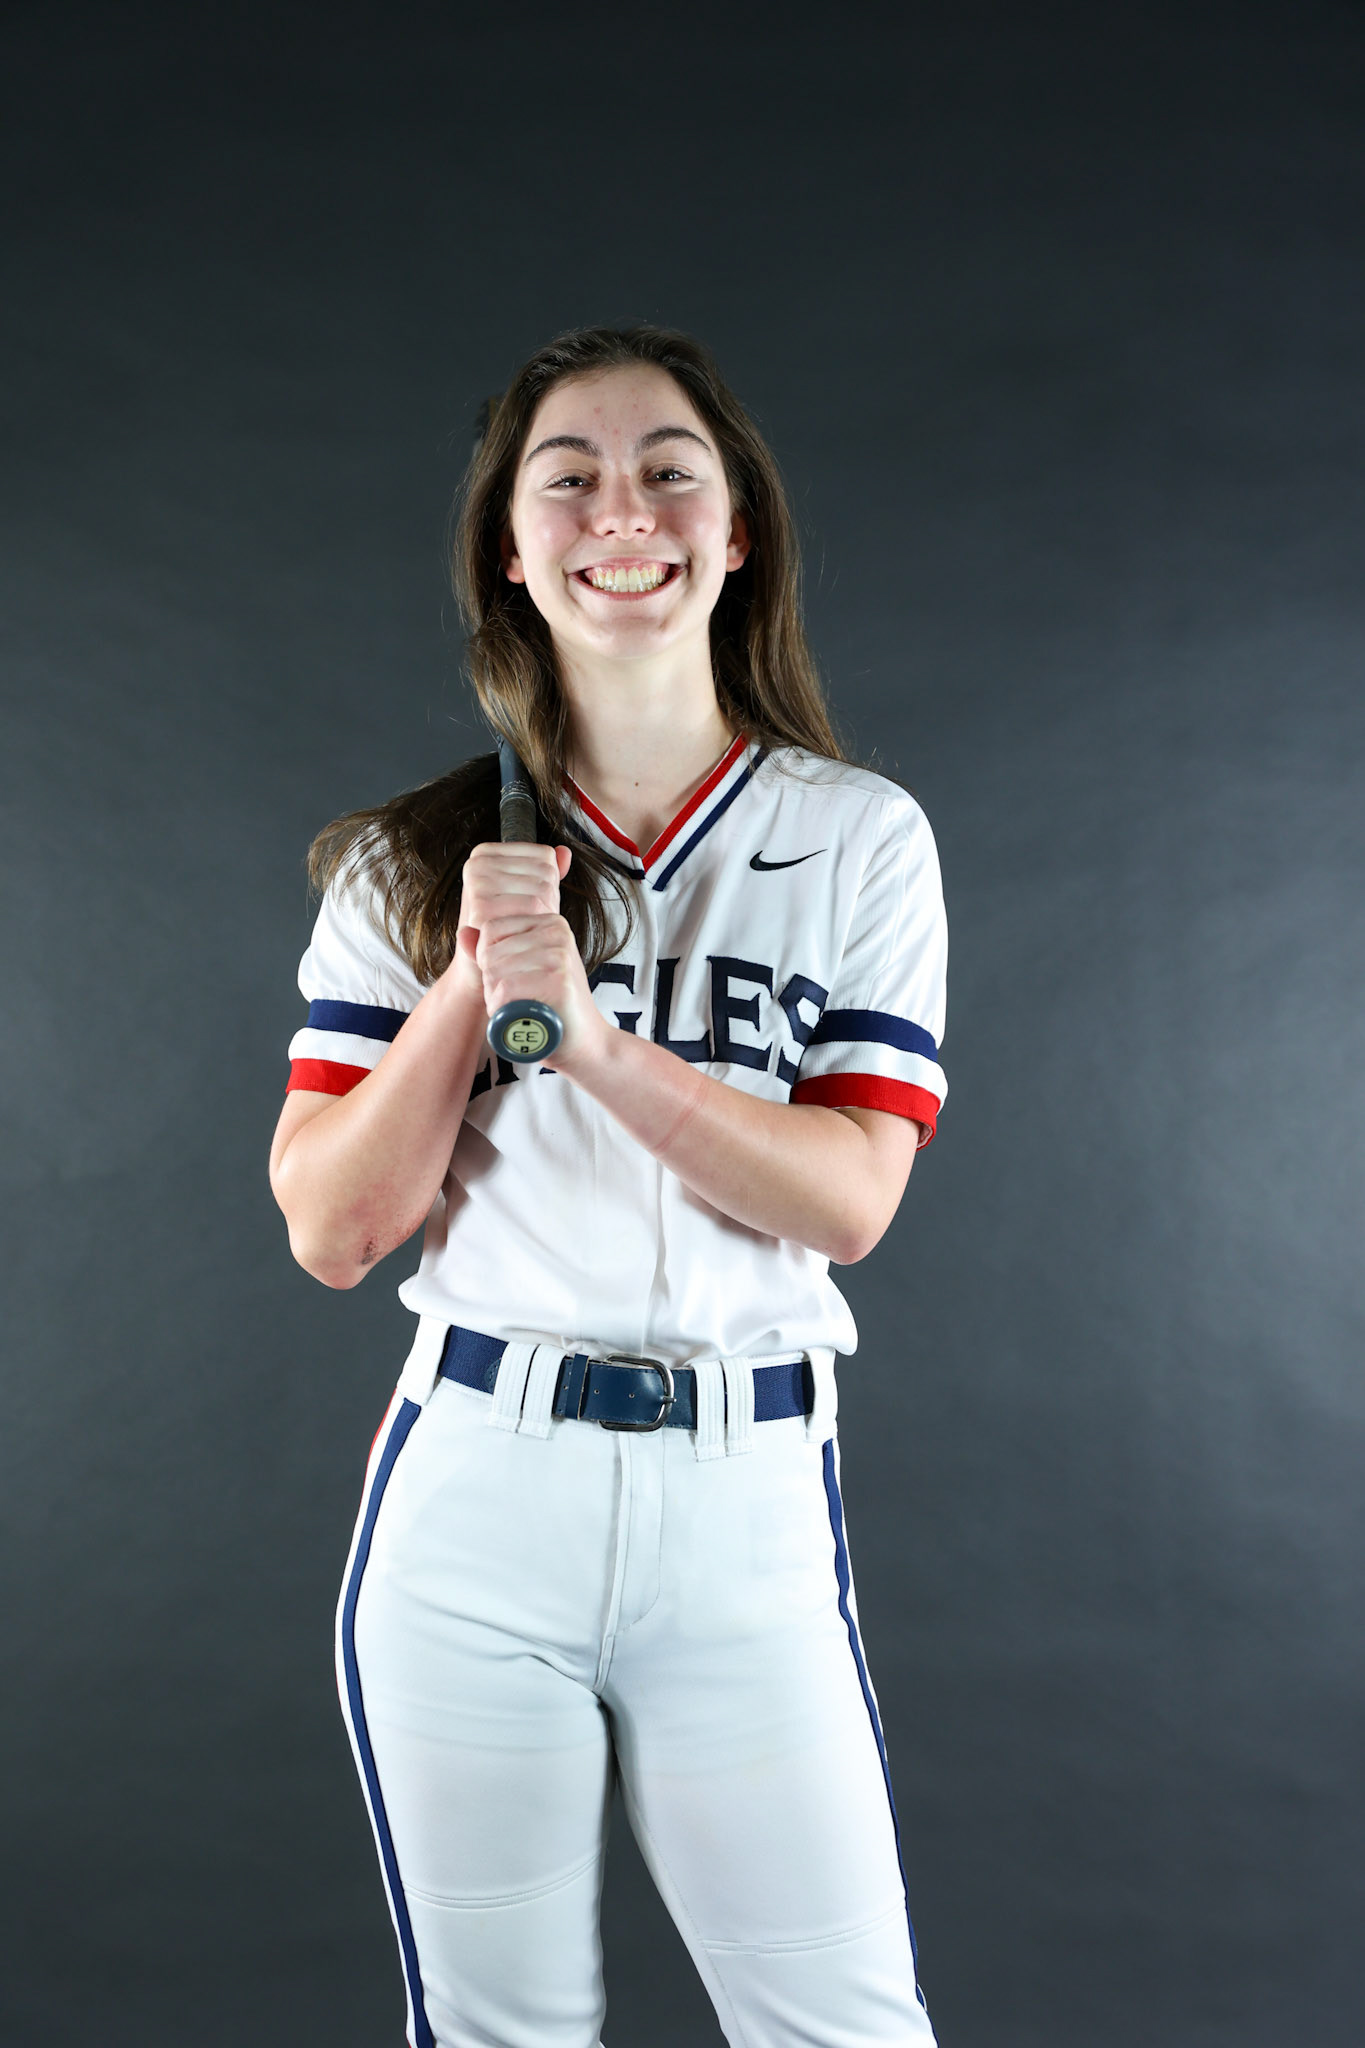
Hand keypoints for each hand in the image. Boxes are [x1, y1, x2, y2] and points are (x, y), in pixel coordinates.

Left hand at [456, 845, 608, 1071]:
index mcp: (550, 923)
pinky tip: (519, 1016)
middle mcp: (557, 933)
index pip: (490, 929)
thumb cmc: (552, 1006)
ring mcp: (560, 956)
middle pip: (489, 954)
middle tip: (516, 1000)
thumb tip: (463, 932)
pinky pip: (506, 990)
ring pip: (494, 973)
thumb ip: (494, 949)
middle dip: (492, 984)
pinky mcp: (559, 981)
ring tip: (519, 1009)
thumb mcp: (525, 968)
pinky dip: (503, 1009)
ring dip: (496, 1000)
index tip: (507, 979)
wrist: (586, 1041)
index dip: (486, 960)